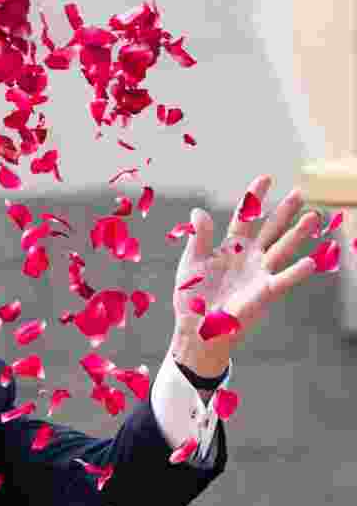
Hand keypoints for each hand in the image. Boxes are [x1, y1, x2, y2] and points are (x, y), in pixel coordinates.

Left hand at [170, 174, 320, 375]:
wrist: (194, 328)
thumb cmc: (191, 297)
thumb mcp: (191, 262)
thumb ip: (199, 237)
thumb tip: (198, 211)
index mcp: (230, 247)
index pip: (245, 217)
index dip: (255, 198)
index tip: (267, 177)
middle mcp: (249, 257)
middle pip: (270, 229)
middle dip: (284, 212)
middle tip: (300, 193)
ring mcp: (259, 274)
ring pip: (282, 249)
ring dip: (298, 234)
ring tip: (313, 218)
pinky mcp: (264, 293)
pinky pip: (282, 280)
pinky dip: (296, 272)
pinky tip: (310, 261)